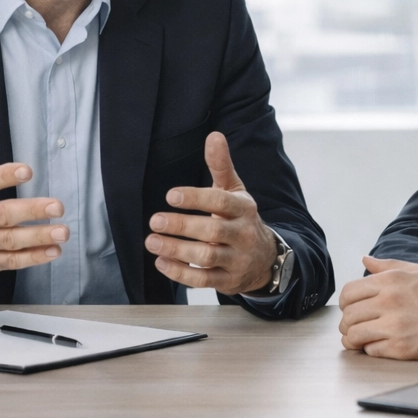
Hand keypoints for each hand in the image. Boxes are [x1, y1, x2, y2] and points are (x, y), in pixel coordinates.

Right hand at [0, 116, 69, 287]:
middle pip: (1, 215)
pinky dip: (33, 258)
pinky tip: (53, 251)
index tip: (27, 170)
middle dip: (31, 210)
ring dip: (38, 236)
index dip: (4, 176)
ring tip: (62, 232)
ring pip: (9, 241)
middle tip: (57, 206)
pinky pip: (10, 261)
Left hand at [145, 131, 279, 295]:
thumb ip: (221, 165)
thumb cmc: (241, 219)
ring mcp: (237, 259)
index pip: (221, 201)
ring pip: (207, 256)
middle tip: (155, 221)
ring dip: (177, 250)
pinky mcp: (229, 281)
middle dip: (181, 226)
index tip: (170, 196)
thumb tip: (214, 136)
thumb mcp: (235, 191)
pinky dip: (180, 273)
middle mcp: (243, 234)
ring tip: (152, 242)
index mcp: (243, 209)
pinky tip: (162, 262)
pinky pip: (204, 280)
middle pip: (212, 230)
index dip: (196, 198)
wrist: (265, 258)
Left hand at [338, 256, 417, 358]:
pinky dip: (372, 350)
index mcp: (391, 281)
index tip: (353, 310)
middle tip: (357, 328)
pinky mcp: (402, 349)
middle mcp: (390, 301)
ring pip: (353, 335)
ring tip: (364, 340)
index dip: (346, 304)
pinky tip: (383, 346)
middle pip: (348, 316)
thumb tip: (365, 259)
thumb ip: (388, 266)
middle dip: (348, 324)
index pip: (348, 293)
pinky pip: (370, 351)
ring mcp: (395, 326)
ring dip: (355, 340)